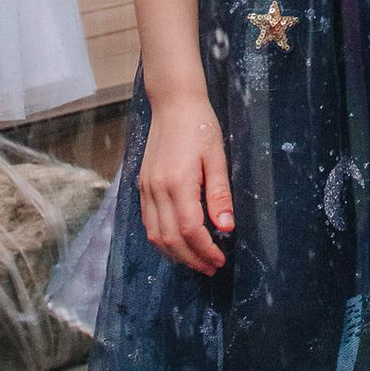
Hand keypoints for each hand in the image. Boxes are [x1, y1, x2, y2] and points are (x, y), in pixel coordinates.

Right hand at [139, 87, 232, 274]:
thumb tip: (227, 227)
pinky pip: (148, 222)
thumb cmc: (200, 126)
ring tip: (196, 261)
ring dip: (175, 253)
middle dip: (191, 259)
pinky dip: (161, 239)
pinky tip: (177, 243)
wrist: (174, 103)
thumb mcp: (217, 158)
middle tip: (211, 267)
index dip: (205, 250)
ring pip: (154, 234)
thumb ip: (219, 194)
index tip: (220, 260)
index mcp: (177, 182)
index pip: (189, 229)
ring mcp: (146, 188)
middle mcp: (156, 189)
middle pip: (170, 238)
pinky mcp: (143, 185)